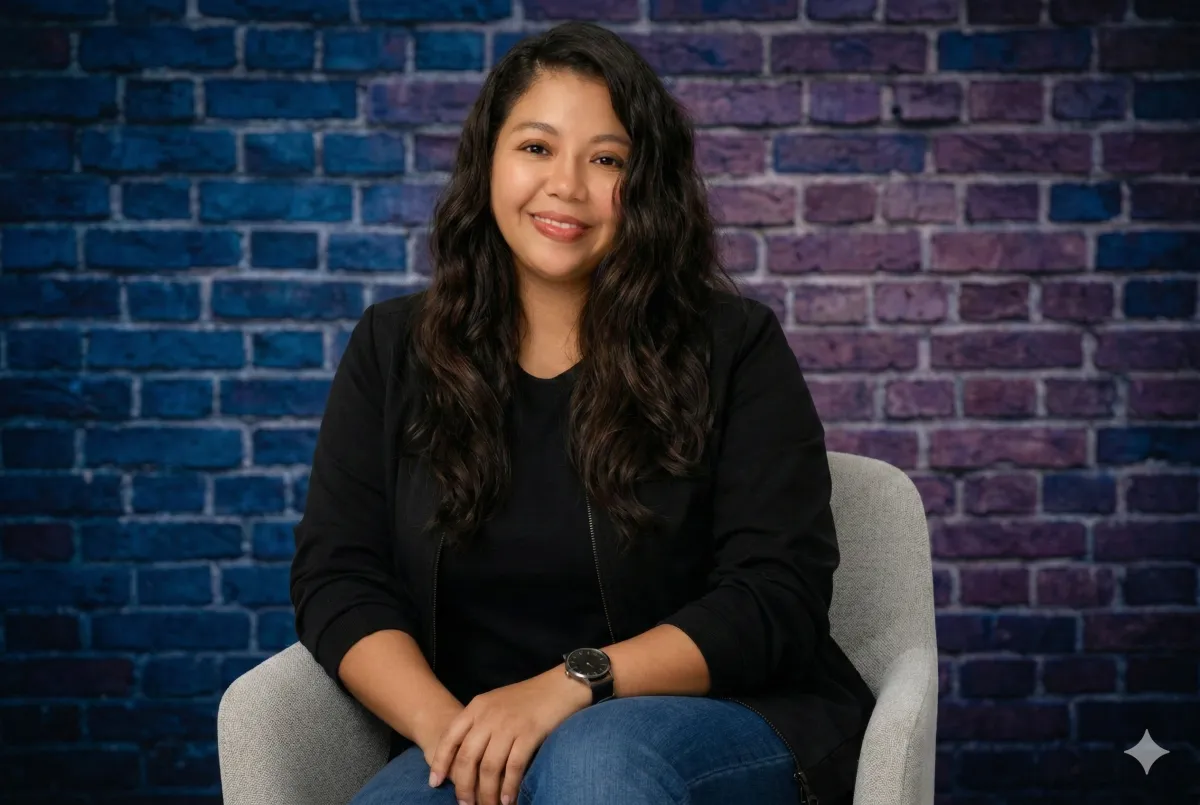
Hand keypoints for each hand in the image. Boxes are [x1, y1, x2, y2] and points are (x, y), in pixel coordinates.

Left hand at [426, 667, 590, 804]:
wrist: (560, 686)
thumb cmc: (529, 698)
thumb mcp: (496, 703)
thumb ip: (480, 723)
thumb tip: (465, 756)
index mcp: (477, 707)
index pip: (450, 738)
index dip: (440, 763)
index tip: (435, 783)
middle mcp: (489, 716)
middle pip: (467, 757)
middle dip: (463, 785)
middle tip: (465, 803)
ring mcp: (509, 725)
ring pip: (489, 767)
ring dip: (487, 793)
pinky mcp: (529, 734)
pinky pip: (514, 767)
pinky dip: (509, 787)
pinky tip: (508, 800)